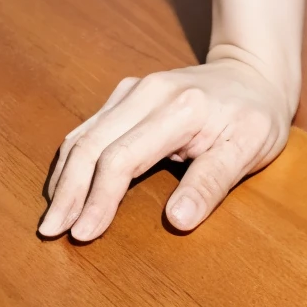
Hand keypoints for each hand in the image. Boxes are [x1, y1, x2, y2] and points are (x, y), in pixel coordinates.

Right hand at [39, 50, 293, 242]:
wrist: (253, 72)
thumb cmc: (255, 115)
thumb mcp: (249, 149)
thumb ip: (213, 182)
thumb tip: (177, 221)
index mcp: (181, 107)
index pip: (123, 156)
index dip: (98, 198)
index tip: (82, 234)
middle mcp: (150, 92)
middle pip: (93, 144)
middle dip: (68, 191)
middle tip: (51, 231)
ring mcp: (136, 89)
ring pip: (85, 133)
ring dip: (64, 176)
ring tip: (52, 215)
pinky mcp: (128, 94)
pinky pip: (90, 126)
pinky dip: (73, 158)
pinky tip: (66, 185)